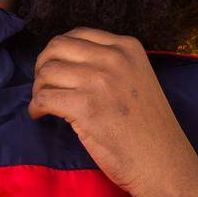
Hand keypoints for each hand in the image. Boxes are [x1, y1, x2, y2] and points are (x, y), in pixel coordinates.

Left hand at [28, 27, 197, 196]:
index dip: (59, 52)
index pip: (78, 34)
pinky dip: (35, 107)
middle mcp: (113, 58)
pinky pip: (44, 98)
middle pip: (57, 47)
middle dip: (43, 65)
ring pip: (47, 72)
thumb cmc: (149, 129)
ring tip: (43, 105)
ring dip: (38, 89)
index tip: (56, 69)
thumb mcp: (137, 79)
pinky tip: (40, 116)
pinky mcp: (85, 107)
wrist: (162, 162)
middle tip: (44, 86)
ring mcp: (99, 81)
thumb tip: (68, 63)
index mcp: (127, 47)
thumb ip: (110, 65)